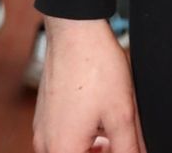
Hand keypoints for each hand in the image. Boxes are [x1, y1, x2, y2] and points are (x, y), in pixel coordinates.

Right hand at [33, 18, 146, 152]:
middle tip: (121, 141)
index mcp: (63, 150)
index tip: (123, 147)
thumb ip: (129, 147)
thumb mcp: (122, 112)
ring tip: (113, 130)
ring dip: (92, 148)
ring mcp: (42, 130)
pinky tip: (101, 119)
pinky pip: (62, 137)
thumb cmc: (96, 66)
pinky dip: (82, 137)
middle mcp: (46, 145)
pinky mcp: (44, 116)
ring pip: (70, 150)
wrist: (75, 31)